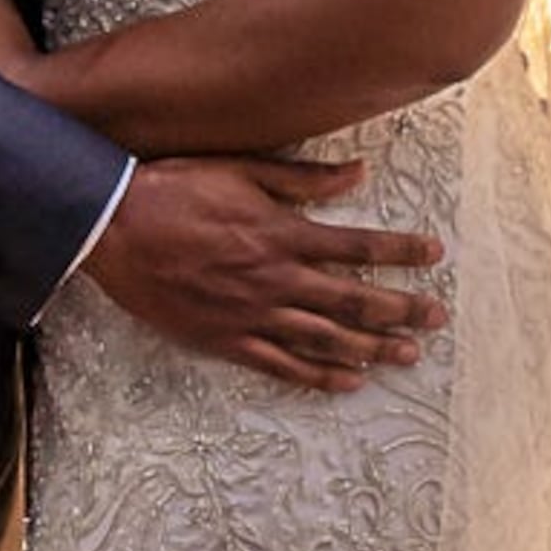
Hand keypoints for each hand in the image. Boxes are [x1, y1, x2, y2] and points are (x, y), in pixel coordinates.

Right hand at [85, 154, 445, 388]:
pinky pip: (282, 364)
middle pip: (353, 299)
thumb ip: (302, 178)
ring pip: (326, 338)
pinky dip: (319, 375)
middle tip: (436, 318)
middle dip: (401, 309)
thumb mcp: (241, 169)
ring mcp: (252, 314)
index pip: (358, 245)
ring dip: (372, 347)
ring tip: (407, 356)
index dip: (401, 250)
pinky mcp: (226, 339)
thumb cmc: (173, 189)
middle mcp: (276, 279)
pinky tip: (349, 381)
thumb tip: (357, 172)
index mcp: (282, 234)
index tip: (434, 254)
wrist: (114, 229)